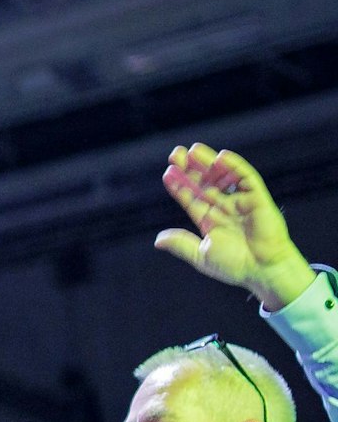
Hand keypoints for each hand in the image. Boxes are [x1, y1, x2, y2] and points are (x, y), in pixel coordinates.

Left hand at [157, 144, 314, 311]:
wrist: (263, 270)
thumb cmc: (235, 266)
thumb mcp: (201, 255)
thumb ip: (181, 244)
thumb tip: (157, 240)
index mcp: (209, 220)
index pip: (190, 197)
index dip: (179, 185)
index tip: (167, 173)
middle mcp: (223, 207)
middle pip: (204, 182)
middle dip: (190, 168)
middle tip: (175, 154)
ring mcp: (240, 201)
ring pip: (222, 176)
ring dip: (208, 163)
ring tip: (192, 151)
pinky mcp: (258, 198)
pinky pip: (246, 177)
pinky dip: (234, 166)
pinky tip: (220, 157)